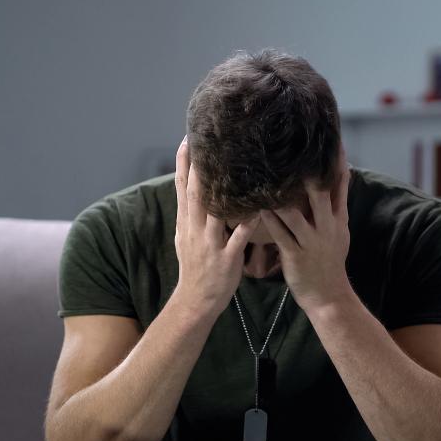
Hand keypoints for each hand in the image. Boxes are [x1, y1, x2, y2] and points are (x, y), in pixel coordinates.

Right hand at [172, 136, 258, 315]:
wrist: (195, 301)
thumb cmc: (195, 267)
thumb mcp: (185, 237)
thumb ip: (190, 213)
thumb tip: (191, 189)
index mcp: (186, 223)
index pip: (182, 187)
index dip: (184, 163)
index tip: (187, 139)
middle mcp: (196, 230)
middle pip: (196, 193)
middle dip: (200, 167)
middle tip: (207, 141)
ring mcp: (210, 244)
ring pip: (215, 212)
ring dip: (222, 189)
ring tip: (234, 165)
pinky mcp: (226, 258)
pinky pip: (238, 237)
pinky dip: (247, 223)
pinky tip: (258, 209)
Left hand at [259, 145, 353, 312]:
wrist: (329, 297)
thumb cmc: (329, 263)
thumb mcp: (340, 234)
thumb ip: (336, 209)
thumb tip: (336, 183)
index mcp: (339, 221)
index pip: (341, 186)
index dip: (338, 163)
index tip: (333, 141)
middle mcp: (327, 228)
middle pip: (320, 194)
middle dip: (310, 172)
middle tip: (297, 149)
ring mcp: (311, 242)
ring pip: (295, 213)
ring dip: (279, 195)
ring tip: (265, 175)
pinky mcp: (295, 255)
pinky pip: (279, 234)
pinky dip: (269, 219)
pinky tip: (257, 206)